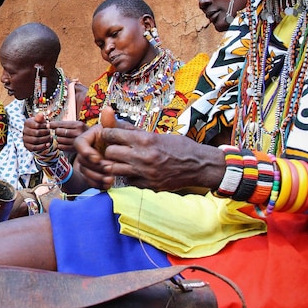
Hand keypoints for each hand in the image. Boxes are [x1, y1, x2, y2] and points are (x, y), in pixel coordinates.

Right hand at [22, 113, 53, 153]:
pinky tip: (48, 144)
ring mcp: (25, 139)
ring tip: (50, 138)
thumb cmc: (40, 126)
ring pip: (35, 140)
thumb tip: (41, 114)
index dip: (44, 126)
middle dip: (45, 133)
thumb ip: (40, 118)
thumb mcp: (40, 121)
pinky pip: (34, 148)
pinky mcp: (27, 146)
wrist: (37, 134)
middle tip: (50, 132)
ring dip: (45, 139)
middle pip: (36, 133)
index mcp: (27, 123)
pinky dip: (42, 146)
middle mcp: (24, 131)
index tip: (49, 126)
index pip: (36, 125)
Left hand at [49, 119, 85, 150]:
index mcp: (78, 124)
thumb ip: (65, 124)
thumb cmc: (82, 132)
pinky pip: (61, 147)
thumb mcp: (77, 125)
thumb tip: (49, 124)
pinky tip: (63, 144)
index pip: (61, 124)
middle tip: (60, 132)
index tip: (47, 125)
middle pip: (58, 131)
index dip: (53, 124)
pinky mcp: (74, 149)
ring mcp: (76, 141)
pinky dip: (60, 145)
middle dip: (57, 132)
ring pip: (59, 139)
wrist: (94, 142)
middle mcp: (78, 132)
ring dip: (58, 139)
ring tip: (63, 138)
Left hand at [74, 106, 223, 191]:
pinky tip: (135, 171)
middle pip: (109, 153)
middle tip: (114, 149)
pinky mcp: (148, 186)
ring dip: (115, 164)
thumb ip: (134, 131)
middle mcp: (143, 157)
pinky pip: (128, 181)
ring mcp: (145, 174)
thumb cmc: (179, 147)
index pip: (112, 134)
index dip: (107, 134)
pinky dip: (128, 176)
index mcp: (145, 140)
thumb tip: (114, 122)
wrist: (199, 166)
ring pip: (114, 169)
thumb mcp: (157, 135)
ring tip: (121, 161)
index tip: (108, 134)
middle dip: (109, 150)